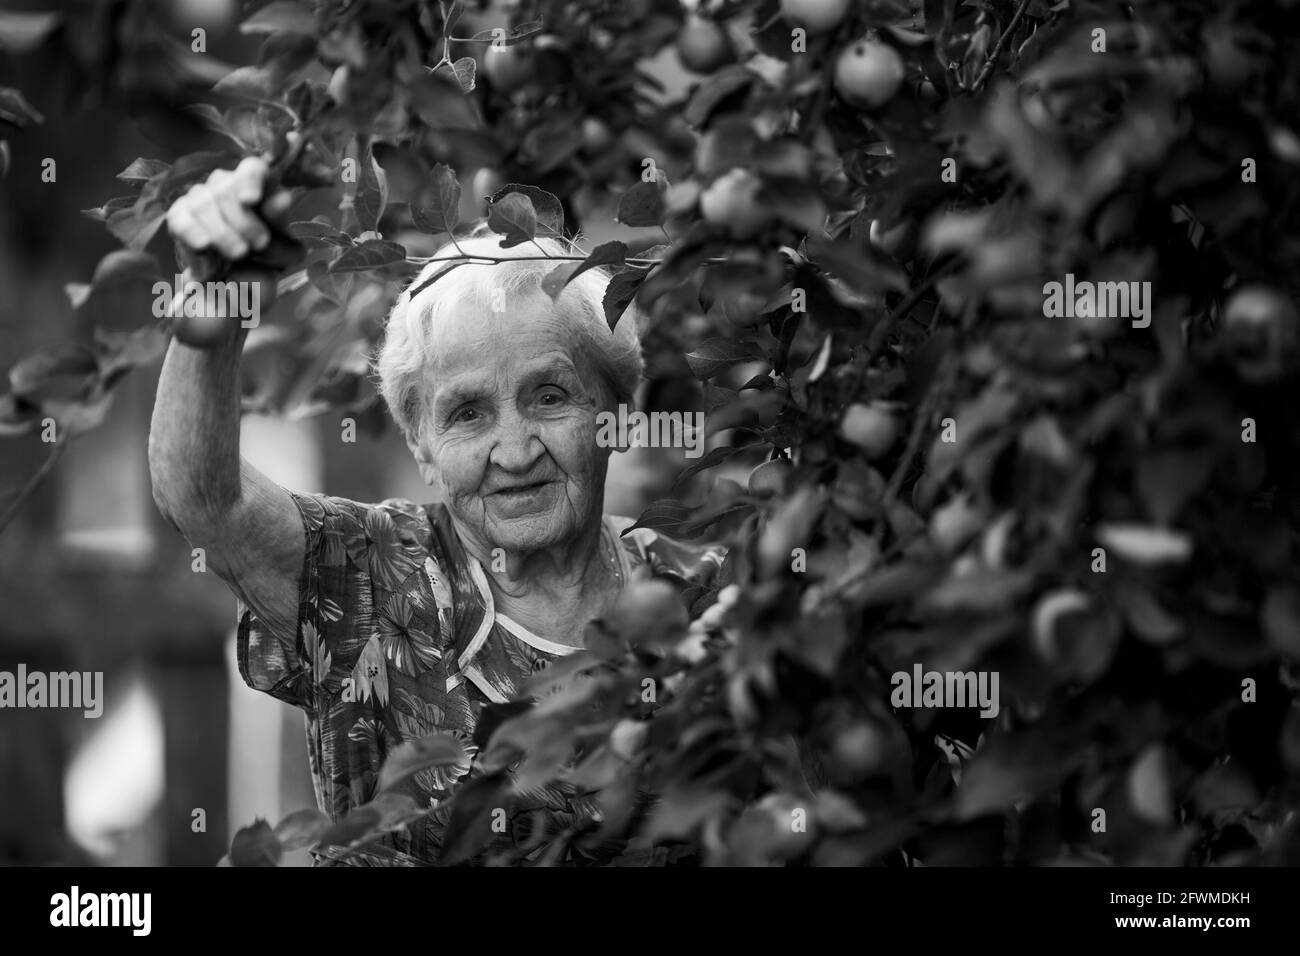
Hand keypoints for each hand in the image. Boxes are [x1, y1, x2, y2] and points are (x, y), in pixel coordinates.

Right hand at [166, 156, 293, 261]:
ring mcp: (199, 197)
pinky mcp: (179, 215)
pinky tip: (204, 246)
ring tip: (239, 254)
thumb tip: (284, 197)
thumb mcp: (281, 243)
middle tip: (259, 245)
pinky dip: (193, 235)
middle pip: (226, 190)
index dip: (249, 180)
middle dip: (244, 221)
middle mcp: (225, 184)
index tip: (250, 200)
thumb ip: (280, 220)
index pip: (251, 168)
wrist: (236, 280)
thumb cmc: (265, 256)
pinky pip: (180, 220)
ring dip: (223, 234)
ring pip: (203, 205)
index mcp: (256, 184)